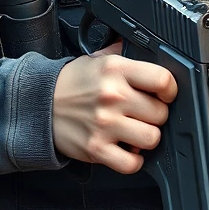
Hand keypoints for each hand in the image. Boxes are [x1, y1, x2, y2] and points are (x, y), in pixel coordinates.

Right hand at [52, 42, 177, 174]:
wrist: (38, 104)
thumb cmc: (72, 82)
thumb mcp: (98, 57)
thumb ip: (125, 52)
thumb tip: (149, 45)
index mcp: (116, 70)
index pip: (162, 80)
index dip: (170, 89)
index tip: (165, 94)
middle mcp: (112, 96)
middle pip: (160, 113)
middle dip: (157, 114)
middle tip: (146, 113)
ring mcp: (104, 124)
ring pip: (152, 138)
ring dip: (148, 137)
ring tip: (137, 130)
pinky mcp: (96, 149)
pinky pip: (131, 164)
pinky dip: (133, 160)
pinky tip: (128, 149)